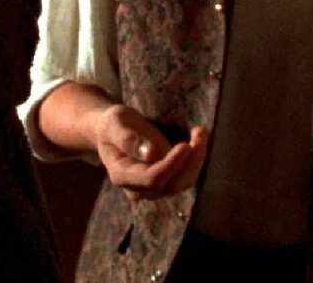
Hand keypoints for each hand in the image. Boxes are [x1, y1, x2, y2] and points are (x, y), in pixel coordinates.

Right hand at [92, 105, 208, 201]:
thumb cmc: (113, 125)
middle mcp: (138, 188)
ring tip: (200, 132)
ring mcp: (153, 188)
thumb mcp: (115, 124)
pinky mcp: (166, 181)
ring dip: (196, 160)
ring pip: (182, 183)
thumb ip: (128, 138)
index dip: (171, 165)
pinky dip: (196, 159)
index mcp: (121, 175)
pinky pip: (186, 176)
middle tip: (199, 133)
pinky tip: (198, 138)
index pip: (151, 179)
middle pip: (171, 185)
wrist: (113, 131)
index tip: (185, 145)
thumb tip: (151, 154)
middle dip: (190, 162)